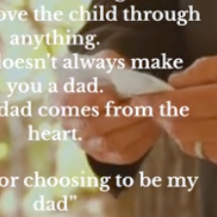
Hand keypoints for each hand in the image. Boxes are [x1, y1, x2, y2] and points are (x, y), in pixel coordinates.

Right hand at [52, 50, 160, 164]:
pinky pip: (125, 154)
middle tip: (144, 103)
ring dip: (135, 128)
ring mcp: (86, 144)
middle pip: (93, 126)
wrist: (105, 92)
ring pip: (110, 143)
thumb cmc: (101, 73)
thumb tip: (123, 73)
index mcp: (60, 98)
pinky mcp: (106, 156)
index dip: (90, 100)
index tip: (112, 94)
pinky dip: (143, 140)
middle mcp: (69, 125)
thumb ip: (109, 63)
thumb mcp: (102, 61)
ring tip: (154, 113)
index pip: (70, 103)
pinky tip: (155, 125)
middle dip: (122, 114)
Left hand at [132, 51, 216, 169]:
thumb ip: (205, 71)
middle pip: (179, 128)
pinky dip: (197, 141)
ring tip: (180, 114)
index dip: (156, 102)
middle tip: (158, 104)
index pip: (179, 105)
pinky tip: (203, 126)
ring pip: (190, 144)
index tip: (142, 97)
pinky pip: (207, 154)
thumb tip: (175, 82)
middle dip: (163, 116)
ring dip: (178, 130)